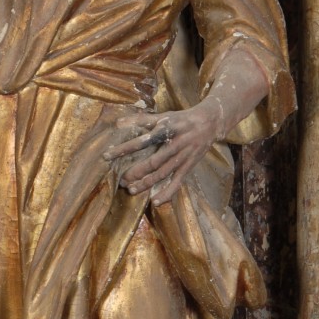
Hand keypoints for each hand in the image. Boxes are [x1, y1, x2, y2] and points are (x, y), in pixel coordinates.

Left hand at [103, 102, 218, 206]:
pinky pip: (178, 182)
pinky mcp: (189, 166)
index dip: (125, 148)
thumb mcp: (164, 116)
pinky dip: (168, 193)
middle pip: (153, 161)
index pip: (142, 140)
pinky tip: (156, 202)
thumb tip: (118, 122)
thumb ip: (141, 119)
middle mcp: (176, 144)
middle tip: (121, 180)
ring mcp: (183, 157)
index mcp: (167, 129)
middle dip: (136, 172)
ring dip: (147, 184)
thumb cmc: (182, 119)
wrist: (211, 122)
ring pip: (163, 174)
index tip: (107, 155)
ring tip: (131, 190)